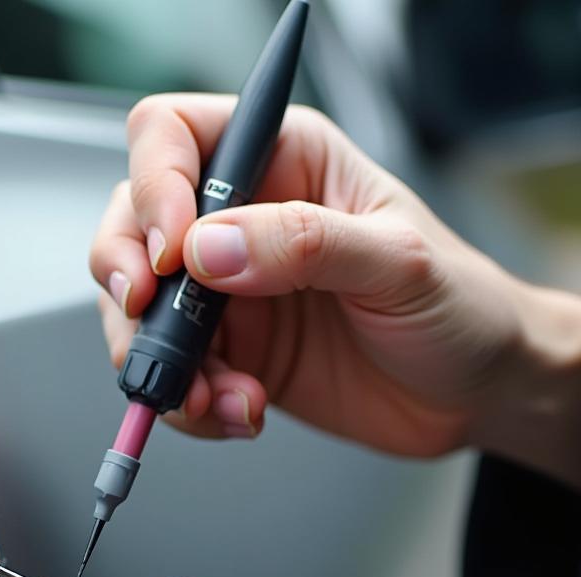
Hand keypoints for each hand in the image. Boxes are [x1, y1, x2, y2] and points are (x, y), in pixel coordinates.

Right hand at [92, 99, 580, 484]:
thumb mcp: (399, 263)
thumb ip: (304, 245)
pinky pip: (174, 374)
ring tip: (212, 397)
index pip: (173, 139)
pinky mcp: (229, 355)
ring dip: (159, 361)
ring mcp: (228, 295)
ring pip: (139, 312)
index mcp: (283, 164)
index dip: (154, 188)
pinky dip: (189, 404)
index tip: (172, 254)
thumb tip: (209, 249)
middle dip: (127, 281)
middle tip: (153, 324)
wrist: (474, 394)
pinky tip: (239, 413)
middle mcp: (242, 224)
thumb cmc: (460, 306)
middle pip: (131, 227)